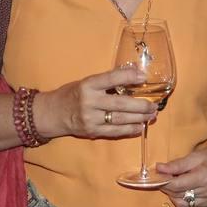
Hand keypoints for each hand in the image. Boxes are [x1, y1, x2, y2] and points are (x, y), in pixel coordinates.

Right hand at [33, 65, 156, 139]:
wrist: (52, 113)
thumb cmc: (72, 94)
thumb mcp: (87, 82)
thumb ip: (107, 81)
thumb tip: (134, 74)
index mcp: (88, 85)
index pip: (110, 79)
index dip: (128, 77)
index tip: (143, 77)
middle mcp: (89, 102)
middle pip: (120, 104)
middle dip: (140, 105)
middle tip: (154, 105)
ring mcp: (90, 119)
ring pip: (120, 119)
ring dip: (139, 118)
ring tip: (151, 115)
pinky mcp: (92, 131)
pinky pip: (114, 131)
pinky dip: (129, 129)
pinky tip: (140, 126)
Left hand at [156, 143, 206, 206]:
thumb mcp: (194, 156)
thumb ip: (176, 164)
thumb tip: (158, 169)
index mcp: (204, 177)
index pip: (176, 185)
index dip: (163, 181)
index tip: (157, 176)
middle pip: (177, 194)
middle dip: (167, 187)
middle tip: (164, 177)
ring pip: (180, 203)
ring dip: (172, 195)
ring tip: (174, 183)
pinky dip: (180, 201)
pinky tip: (181, 191)